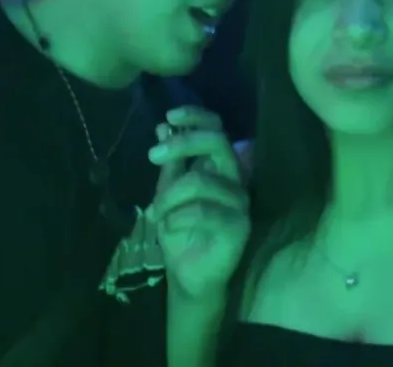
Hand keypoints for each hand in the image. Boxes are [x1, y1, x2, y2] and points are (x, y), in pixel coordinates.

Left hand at [147, 107, 248, 301]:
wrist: (187, 275)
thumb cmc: (180, 232)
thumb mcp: (166, 193)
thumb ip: (169, 164)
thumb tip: (163, 127)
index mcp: (217, 167)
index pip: (217, 129)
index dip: (197, 117)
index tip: (170, 117)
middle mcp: (233, 180)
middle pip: (217, 143)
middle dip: (183, 143)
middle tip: (153, 155)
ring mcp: (239, 203)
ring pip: (201, 181)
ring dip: (169, 196)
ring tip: (155, 213)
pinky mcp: (239, 227)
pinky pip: (205, 211)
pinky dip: (178, 216)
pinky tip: (167, 226)